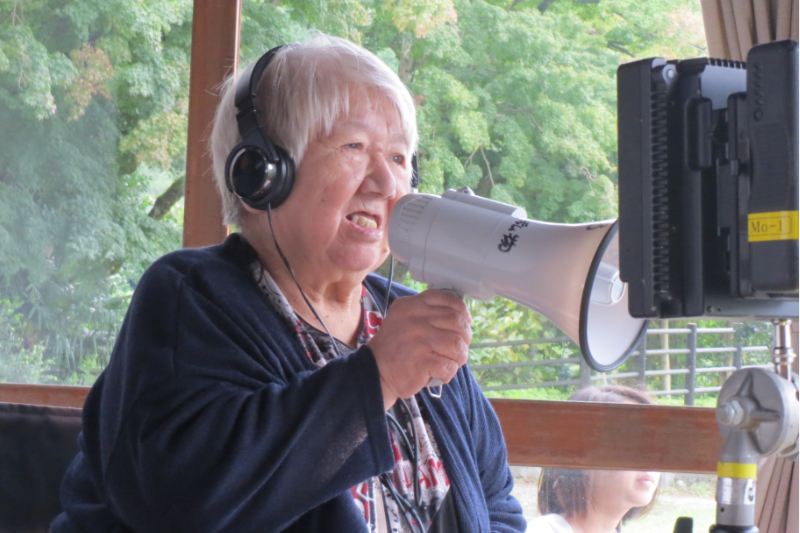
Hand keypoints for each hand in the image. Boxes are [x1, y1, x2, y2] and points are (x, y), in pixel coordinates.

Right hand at [367, 289, 471, 409]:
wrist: (375, 371)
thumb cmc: (395, 348)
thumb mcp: (405, 319)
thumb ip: (427, 314)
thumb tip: (461, 318)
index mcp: (411, 305)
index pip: (446, 299)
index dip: (462, 310)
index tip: (465, 321)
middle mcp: (414, 318)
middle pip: (456, 322)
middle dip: (464, 337)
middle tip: (459, 348)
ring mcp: (418, 339)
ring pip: (457, 344)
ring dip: (459, 357)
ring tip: (450, 362)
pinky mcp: (422, 360)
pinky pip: (450, 365)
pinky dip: (449, 372)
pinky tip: (441, 374)